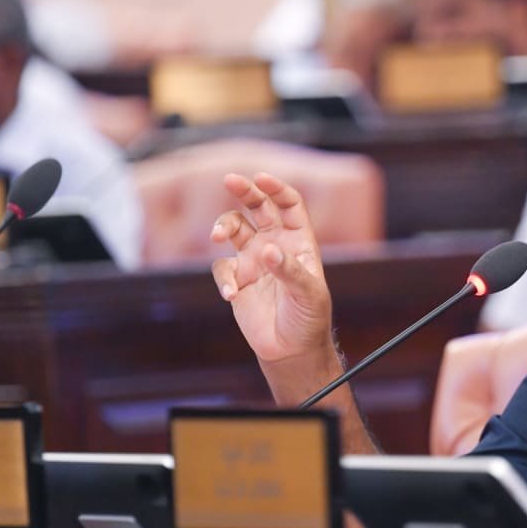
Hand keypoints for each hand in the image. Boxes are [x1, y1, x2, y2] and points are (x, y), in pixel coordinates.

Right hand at [211, 173, 334, 364]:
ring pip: (233, 229)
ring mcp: (253, 260)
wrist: (291, 348)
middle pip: (258, 207)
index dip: (277, 189)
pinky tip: (231, 295)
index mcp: (299, 241)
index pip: (289, 205)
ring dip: (223, 227)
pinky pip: (221, 268)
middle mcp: (274, 244)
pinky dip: (222, 278)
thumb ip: (289, 271)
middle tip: (230, 179)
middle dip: (244, 191)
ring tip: (217, 237)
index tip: (262, 179)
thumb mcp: (309, 294)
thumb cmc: (309, 318)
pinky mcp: (236, 279)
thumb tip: (267, 250)